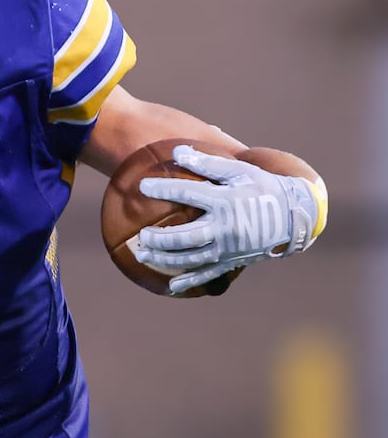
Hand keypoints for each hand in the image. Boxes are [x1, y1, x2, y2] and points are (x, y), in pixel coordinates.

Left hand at [134, 145, 321, 293]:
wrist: (296, 215)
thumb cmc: (264, 188)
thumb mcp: (240, 171)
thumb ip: (209, 162)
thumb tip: (177, 151)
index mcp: (225, 201)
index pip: (188, 194)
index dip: (163, 189)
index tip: (142, 186)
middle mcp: (225, 227)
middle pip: (184, 236)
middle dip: (158, 237)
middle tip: (141, 235)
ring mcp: (228, 248)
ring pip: (191, 258)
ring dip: (164, 259)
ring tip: (142, 255)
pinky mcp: (233, 261)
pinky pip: (208, 274)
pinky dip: (189, 281)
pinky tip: (171, 286)